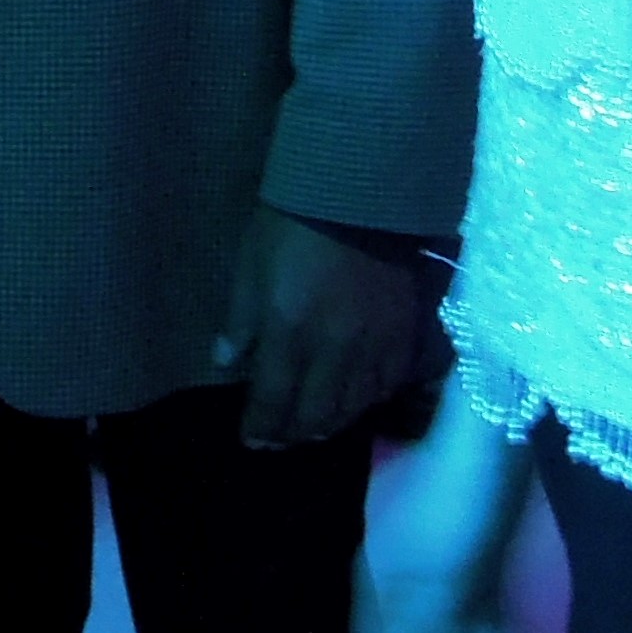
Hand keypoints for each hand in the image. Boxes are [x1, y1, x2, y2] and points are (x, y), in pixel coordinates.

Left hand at [212, 205, 437, 447]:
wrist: (359, 191)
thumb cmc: (291, 225)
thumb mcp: (249, 268)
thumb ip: (239, 322)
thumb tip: (225, 364)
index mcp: (288, 332)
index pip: (273, 401)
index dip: (260, 428)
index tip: (251, 440)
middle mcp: (334, 349)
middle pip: (316, 415)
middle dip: (294, 435)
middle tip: (281, 441)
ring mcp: (375, 345)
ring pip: (355, 407)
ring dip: (331, 424)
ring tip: (314, 427)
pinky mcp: (405, 335)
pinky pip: (389, 385)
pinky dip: (369, 401)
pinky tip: (357, 400)